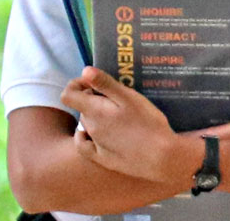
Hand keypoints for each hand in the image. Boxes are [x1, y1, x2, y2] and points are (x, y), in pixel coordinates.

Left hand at [60, 67, 198, 184]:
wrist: (160, 156)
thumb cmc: (148, 123)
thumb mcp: (129, 98)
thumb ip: (105, 84)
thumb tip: (84, 71)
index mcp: (94, 110)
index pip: (68, 95)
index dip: (76, 85)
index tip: (92, 82)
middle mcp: (90, 127)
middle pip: (82, 108)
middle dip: (93, 99)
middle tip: (116, 97)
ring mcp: (95, 144)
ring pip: (87, 124)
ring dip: (96, 116)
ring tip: (118, 114)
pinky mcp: (102, 158)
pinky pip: (84, 145)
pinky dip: (85, 137)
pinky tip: (93, 135)